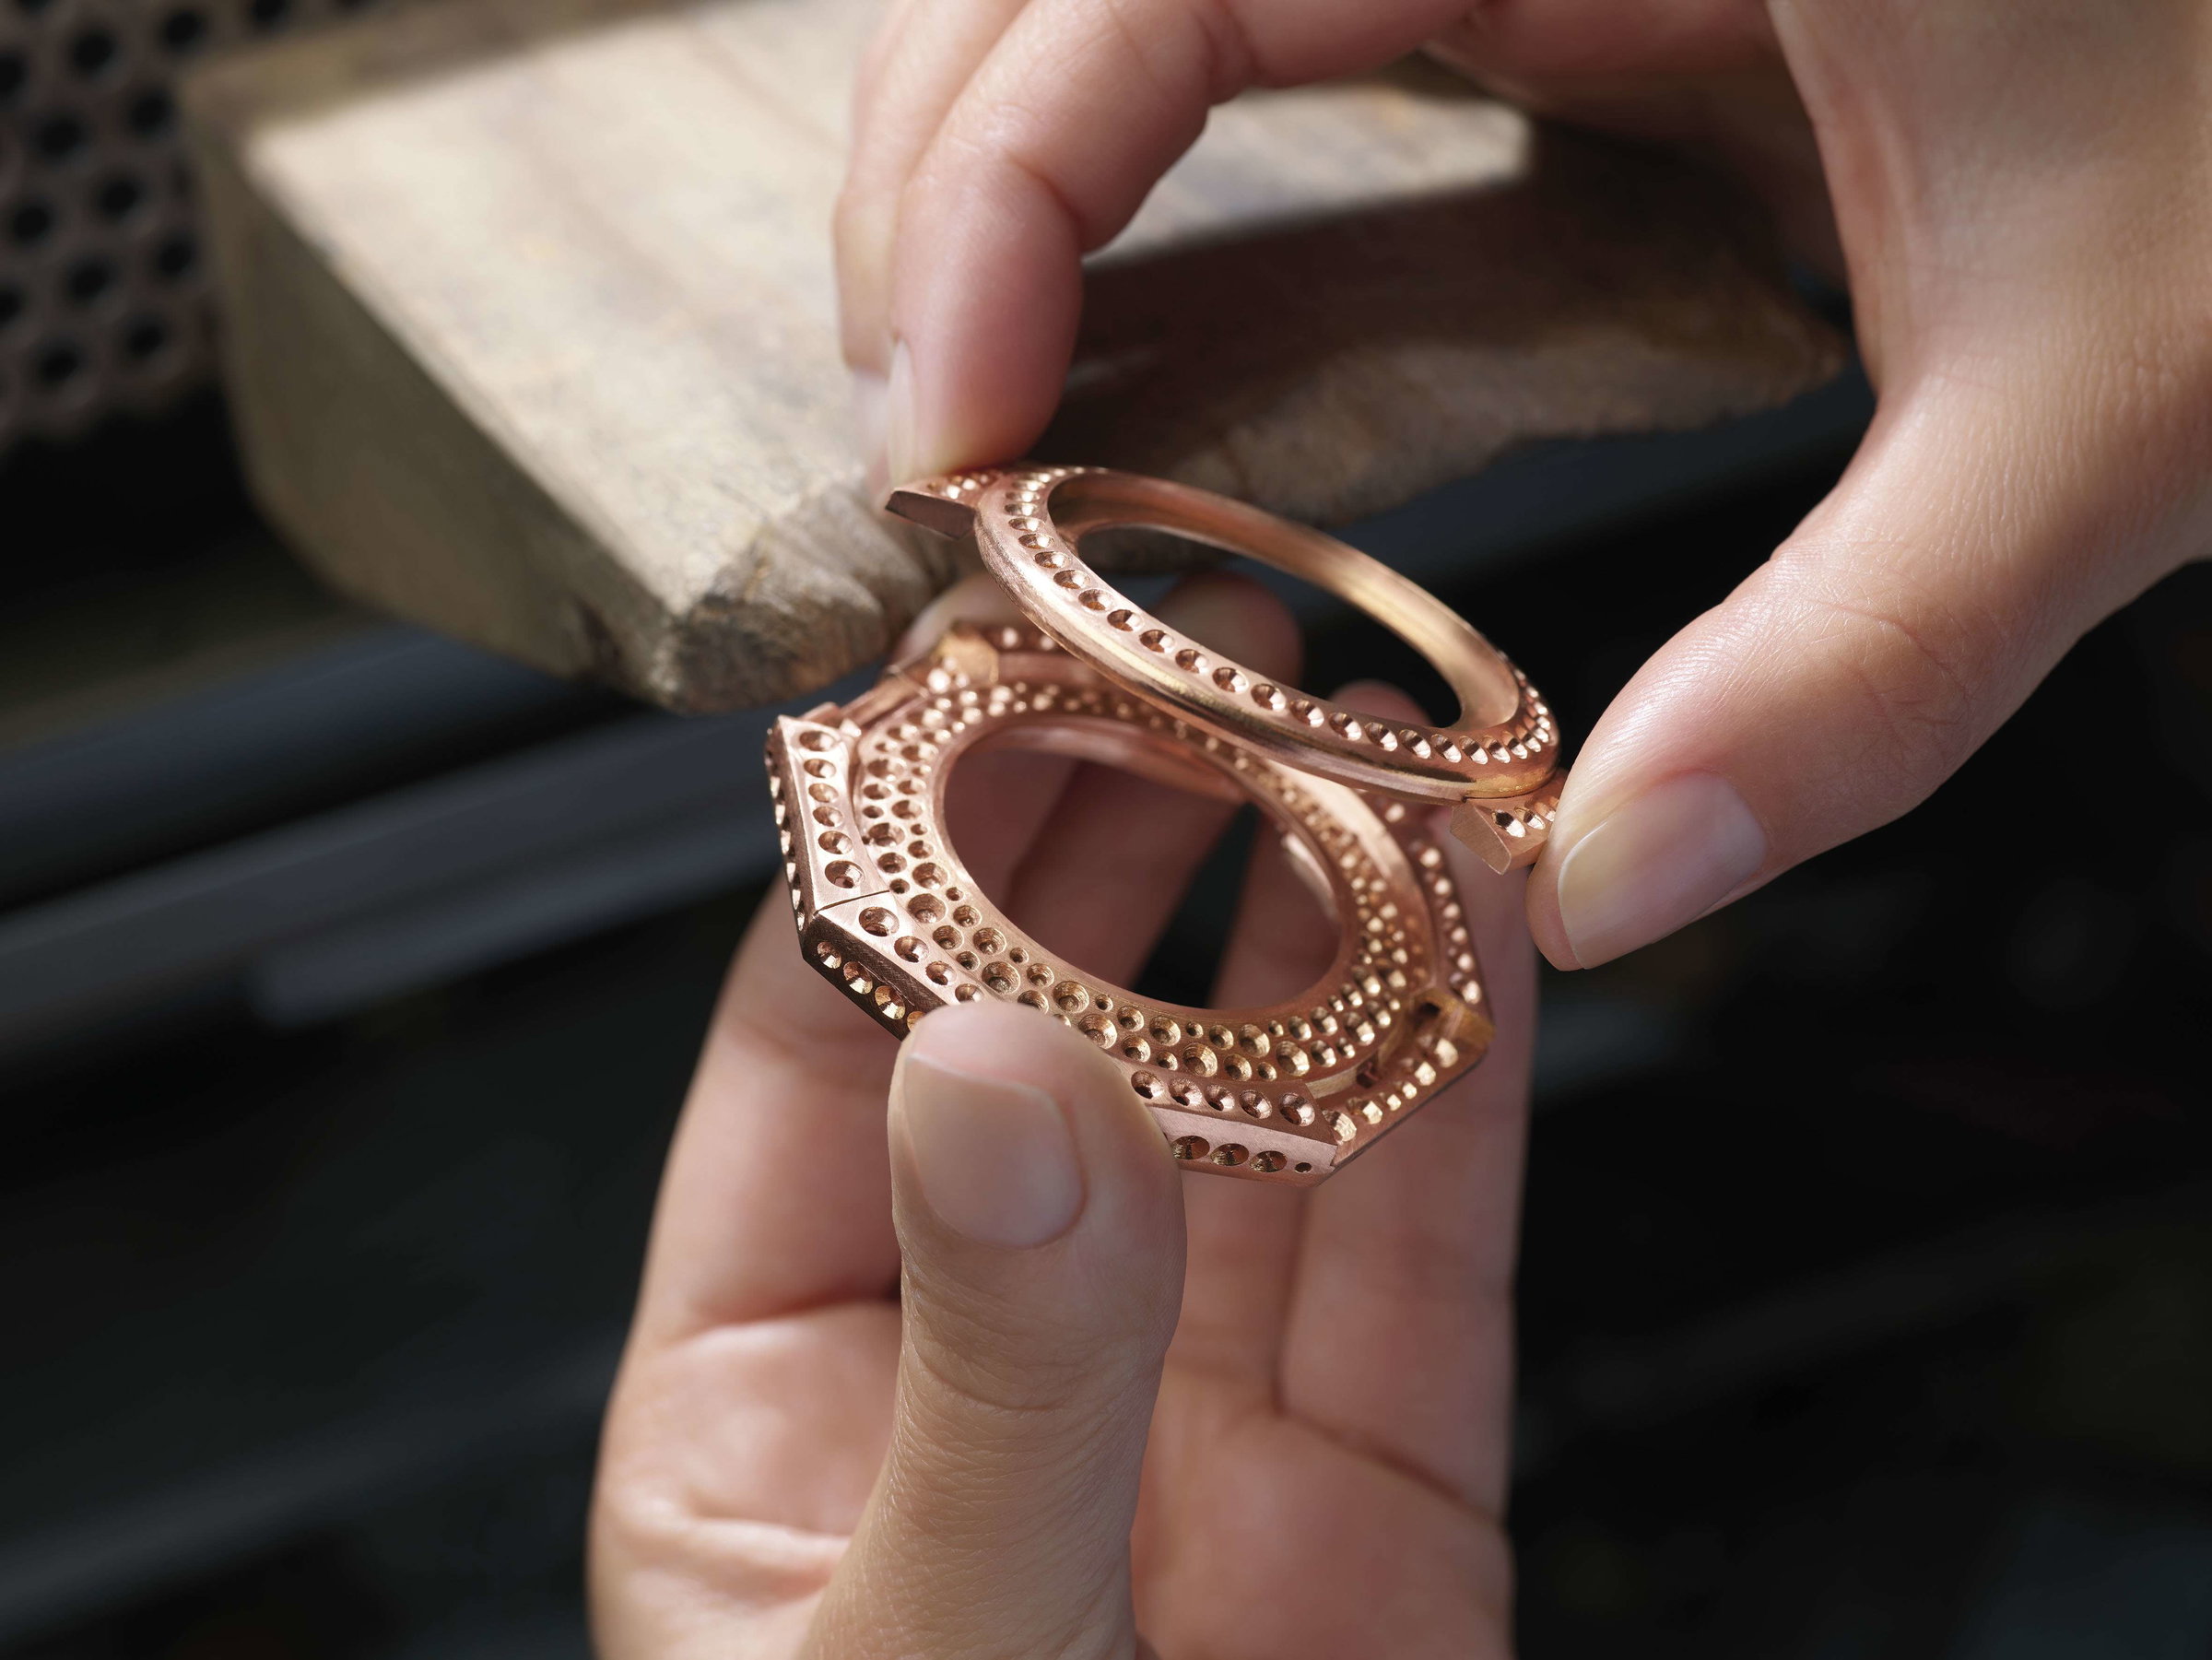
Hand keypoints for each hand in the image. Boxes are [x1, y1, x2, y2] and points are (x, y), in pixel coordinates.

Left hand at [589, 577, 1534, 1657]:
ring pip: (1258, 1107)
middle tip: (1179, 642)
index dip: (900, 845)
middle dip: (1120, 825)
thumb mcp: (929, 1648)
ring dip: (1310, 908)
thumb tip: (1001, 1073)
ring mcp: (1193, 1423)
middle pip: (1052, 1033)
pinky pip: (1425, 1243)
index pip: (821, 1045)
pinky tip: (1476, 914)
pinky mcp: (1379, 1482)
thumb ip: (989, 1368)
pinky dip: (1463, 1072)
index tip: (974, 673)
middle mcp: (989, 1370)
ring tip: (1343, 722)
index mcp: (776, 1403)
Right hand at [837, 0, 2211, 968]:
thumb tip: (1613, 885)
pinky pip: (1265, 50)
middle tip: (926, 446)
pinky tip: (1116, 350)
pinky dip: (1141, 190)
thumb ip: (1865, 657)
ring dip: (1013, 177)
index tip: (952, 425)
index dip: (994, 177)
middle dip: (948, 178)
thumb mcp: (2112, 397)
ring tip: (974, 410)